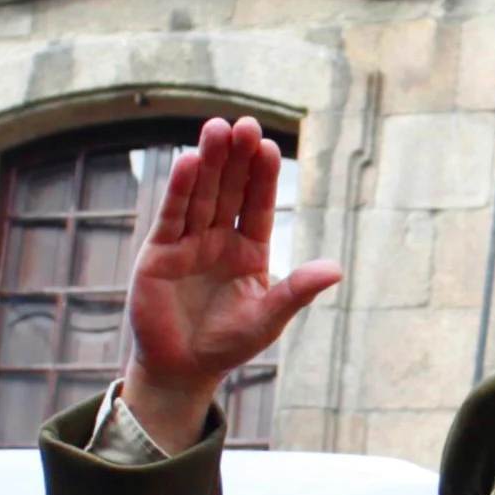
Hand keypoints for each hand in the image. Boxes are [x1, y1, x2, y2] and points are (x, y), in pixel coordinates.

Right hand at [120, 119, 339, 450]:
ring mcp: (187, 242)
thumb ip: (296, 291)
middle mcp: (218, 238)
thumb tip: (335, 269)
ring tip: (216, 128)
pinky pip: (172, 216)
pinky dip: (180, 189)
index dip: (262, 175)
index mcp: (249, 249)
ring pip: (201, 194)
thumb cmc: (228, 343)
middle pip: (229, 189)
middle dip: (236, 157)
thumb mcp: (267, 318)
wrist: (183, 369)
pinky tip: (188, 161)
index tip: (269, 146)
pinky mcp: (159, 253)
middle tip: (244, 124)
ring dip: (208, 162)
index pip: (257, 203)